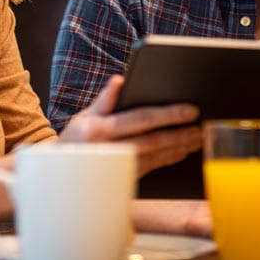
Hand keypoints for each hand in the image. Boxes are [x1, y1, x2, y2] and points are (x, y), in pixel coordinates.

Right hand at [58, 76, 202, 176]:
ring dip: (179, 148)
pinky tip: (182, 152)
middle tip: (201, 129)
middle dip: (180, 135)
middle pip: (153, 141)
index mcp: (100, 129)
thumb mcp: (83, 117)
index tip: (190, 110)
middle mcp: (109, 149)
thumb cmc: (74, 140)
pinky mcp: (123, 179)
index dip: (169, 114)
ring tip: (198, 139)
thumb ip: (104, 100)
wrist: (58, 175)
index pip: (142, 119)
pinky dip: (169, 159)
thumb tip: (120, 81)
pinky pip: (152, 167)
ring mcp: (117, 167)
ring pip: (156, 157)